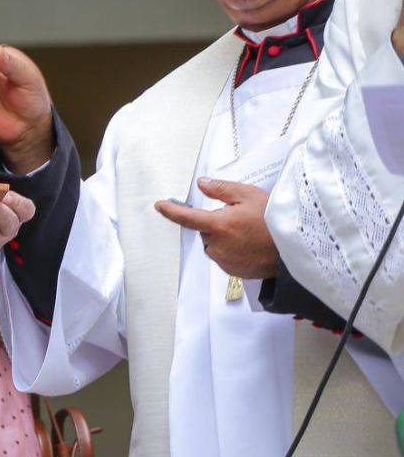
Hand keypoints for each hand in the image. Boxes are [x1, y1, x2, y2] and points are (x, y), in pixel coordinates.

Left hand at [153, 179, 277, 277]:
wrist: (295, 251)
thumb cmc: (275, 222)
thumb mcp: (249, 196)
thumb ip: (221, 189)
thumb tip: (202, 185)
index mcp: (218, 226)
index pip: (186, 217)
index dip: (171, 211)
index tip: (160, 205)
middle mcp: (217, 246)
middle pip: (205, 231)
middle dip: (217, 223)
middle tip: (241, 218)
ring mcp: (224, 260)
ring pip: (215, 244)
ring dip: (224, 237)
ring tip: (249, 232)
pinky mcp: (232, 271)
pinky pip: (224, 256)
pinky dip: (232, 250)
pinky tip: (250, 245)